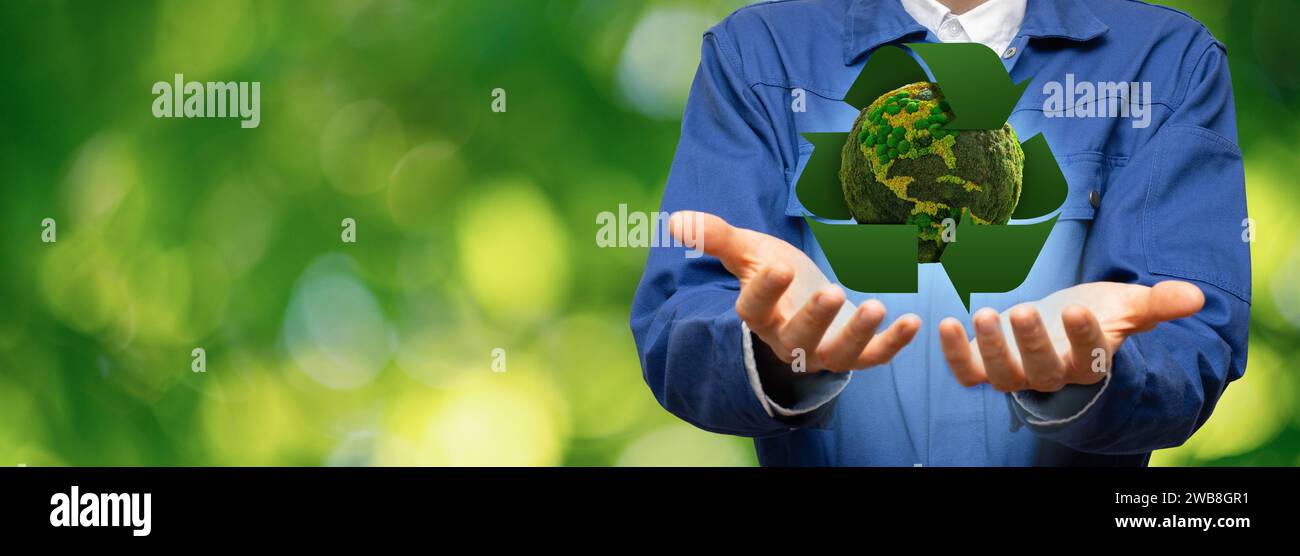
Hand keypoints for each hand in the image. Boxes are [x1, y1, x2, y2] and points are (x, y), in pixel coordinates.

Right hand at [669, 211, 920, 372]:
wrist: (800, 299)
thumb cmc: (772, 273)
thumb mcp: (747, 251)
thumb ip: (716, 237)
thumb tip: (676, 221)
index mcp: (759, 315)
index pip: (755, 308)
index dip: (765, 290)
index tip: (776, 265)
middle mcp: (789, 341)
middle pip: (798, 339)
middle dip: (815, 318)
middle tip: (831, 292)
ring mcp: (823, 351)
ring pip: (838, 354)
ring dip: (858, 334)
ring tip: (877, 306)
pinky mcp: (854, 353)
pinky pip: (873, 357)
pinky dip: (893, 344)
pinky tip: (914, 322)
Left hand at [938, 281, 1204, 391]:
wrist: (1063, 324)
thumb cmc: (1100, 313)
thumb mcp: (1129, 306)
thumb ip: (1158, 303)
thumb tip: (1196, 296)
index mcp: (1090, 363)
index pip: (1091, 358)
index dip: (1085, 337)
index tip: (1080, 308)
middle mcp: (1053, 376)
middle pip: (1044, 370)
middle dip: (1032, 342)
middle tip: (1021, 309)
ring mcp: (1018, 375)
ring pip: (1003, 375)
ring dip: (990, 348)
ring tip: (984, 313)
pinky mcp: (988, 369)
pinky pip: (968, 373)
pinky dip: (954, 355)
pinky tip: (944, 324)